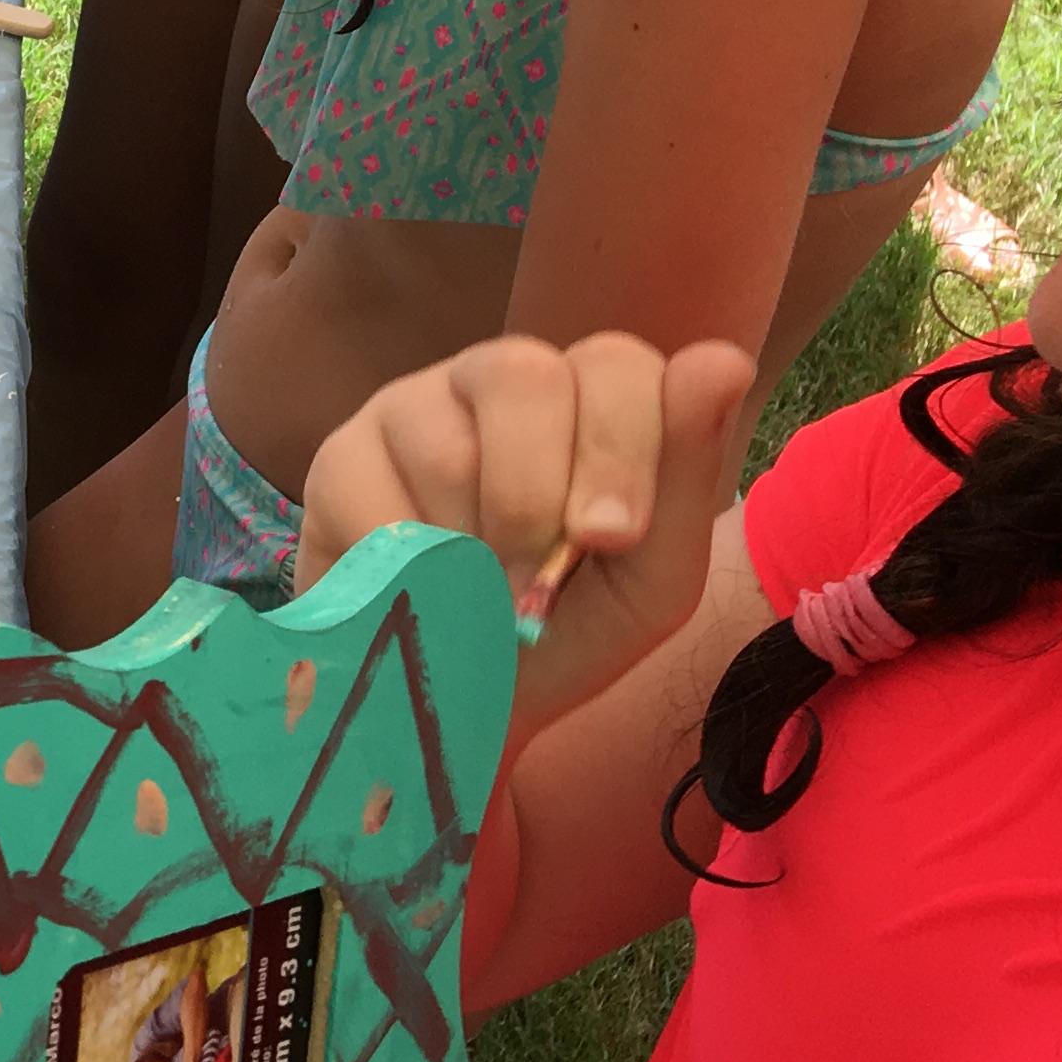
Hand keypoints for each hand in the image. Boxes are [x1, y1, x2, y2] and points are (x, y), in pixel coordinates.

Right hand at [297, 331, 753, 743]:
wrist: (467, 702)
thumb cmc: (572, 629)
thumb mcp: (652, 578)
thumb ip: (686, 476)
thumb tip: (722, 360)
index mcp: (590, 395)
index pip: (613, 363)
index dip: (617, 446)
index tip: (611, 538)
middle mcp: (500, 378)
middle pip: (519, 374)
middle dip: (539, 494)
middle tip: (539, 581)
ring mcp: (412, 406)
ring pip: (446, 448)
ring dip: (476, 553)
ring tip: (484, 597)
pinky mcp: (339, 455)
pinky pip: (375, 501)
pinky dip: (412, 576)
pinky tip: (426, 599)